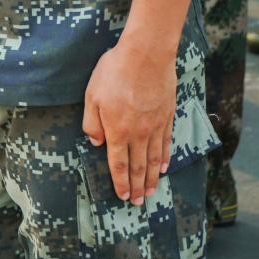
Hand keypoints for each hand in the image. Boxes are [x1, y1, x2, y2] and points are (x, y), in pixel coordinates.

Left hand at [82, 38, 175, 204]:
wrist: (146, 55)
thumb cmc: (114, 72)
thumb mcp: (92, 95)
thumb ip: (92, 122)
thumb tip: (96, 143)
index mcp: (117, 131)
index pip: (118, 164)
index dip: (120, 182)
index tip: (122, 196)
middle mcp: (138, 134)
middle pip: (137, 167)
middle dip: (136, 187)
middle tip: (137, 203)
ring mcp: (154, 127)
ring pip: (153, 160)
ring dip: (151, 178)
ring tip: (150, 192)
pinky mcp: (166, 116)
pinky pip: (166, 144)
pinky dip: (164, 159)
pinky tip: (164, 167)